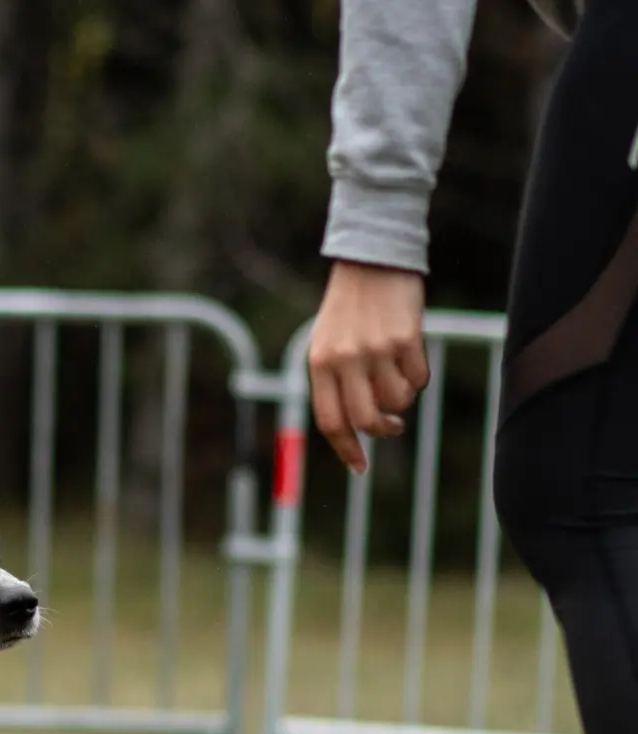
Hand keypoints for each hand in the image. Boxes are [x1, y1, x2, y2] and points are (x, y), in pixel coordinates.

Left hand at [307, 261, 429, 473]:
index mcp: (318, 364)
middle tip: (392, 425)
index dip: (346, 449)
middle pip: (365, 420)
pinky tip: (411, 358)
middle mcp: (344, 360)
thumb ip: (334, 383)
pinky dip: (419, 378)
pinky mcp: (406, 338)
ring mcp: (375, 349)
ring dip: (403, 400)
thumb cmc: (348, 310)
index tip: (360, 467)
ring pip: (397, 401)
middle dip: (381, 430)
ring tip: (398, 378)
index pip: (330, 421)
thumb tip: (354, 428)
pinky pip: (419, 379)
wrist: (372, 262)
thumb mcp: (326, 344)